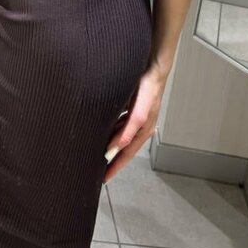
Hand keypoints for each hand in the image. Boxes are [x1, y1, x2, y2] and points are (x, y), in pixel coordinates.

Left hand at [102, 66, 166, 181]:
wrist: (152, 68)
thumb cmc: (149, 90)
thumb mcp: (139, 114)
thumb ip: (126, 132)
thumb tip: (114, 149)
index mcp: (142, 132)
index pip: (124, 155)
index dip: (114, 168)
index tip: (102, 179)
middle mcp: (138, 127)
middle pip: (121, 149)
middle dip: (110, 160)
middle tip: (95, 169)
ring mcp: (134, 118)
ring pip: (118, 136)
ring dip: (108, 145)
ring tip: (94, 153)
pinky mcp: (130, 108)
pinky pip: (117, 124)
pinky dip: (109, 130)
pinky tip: (100, 130)